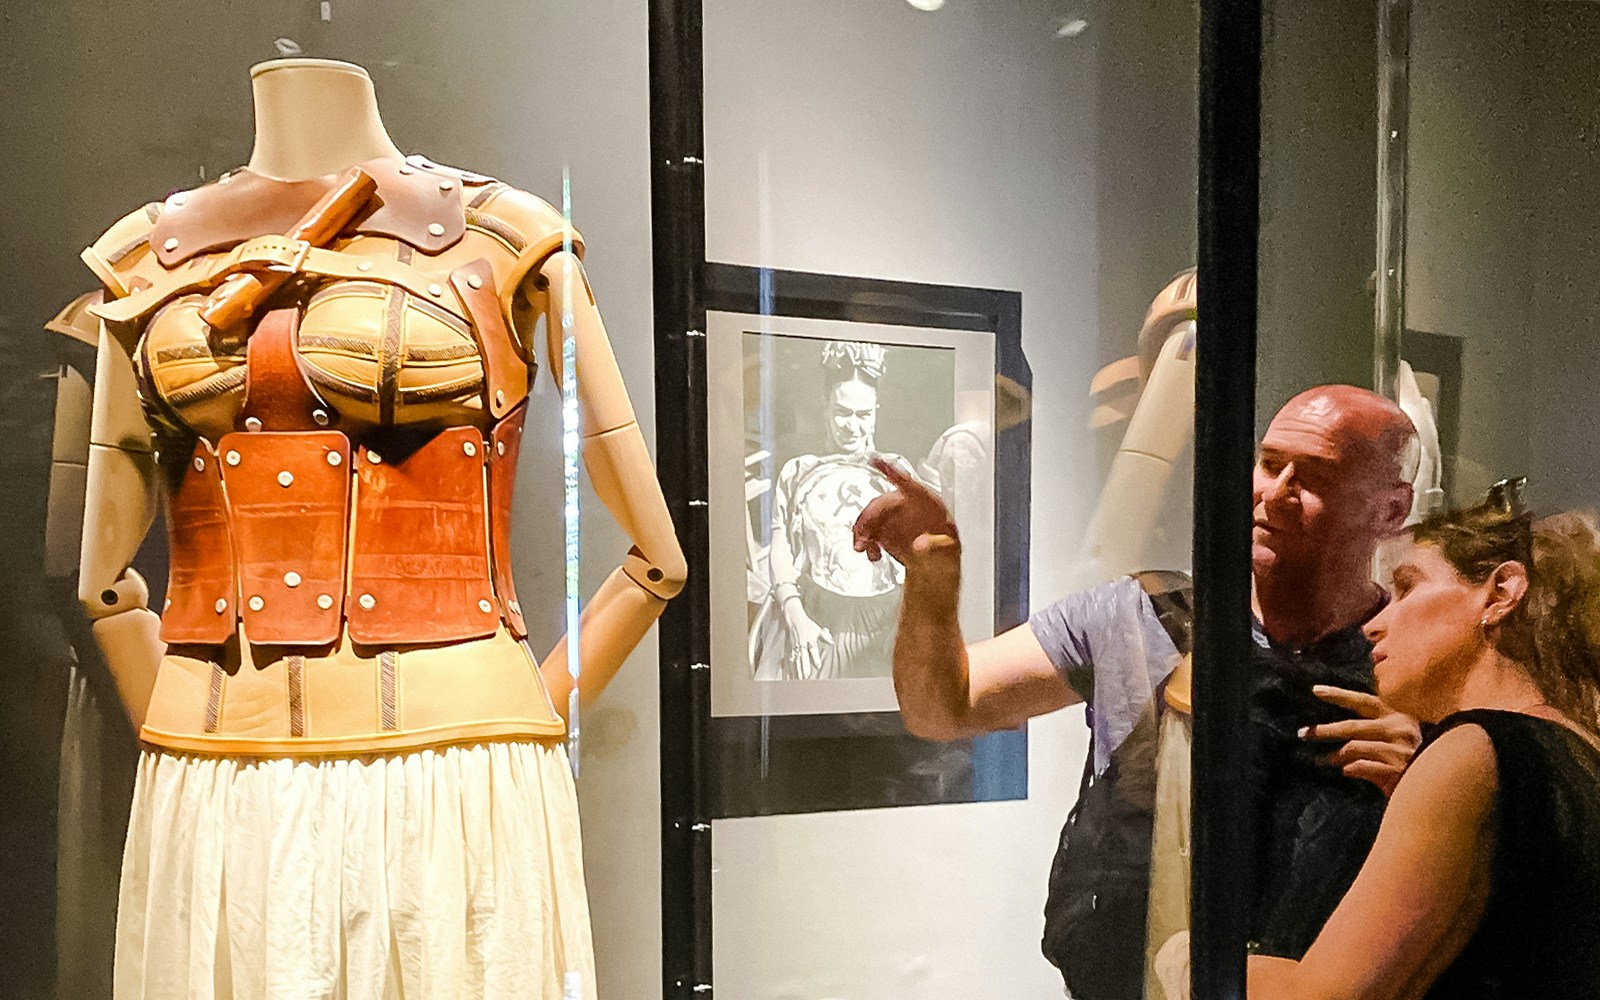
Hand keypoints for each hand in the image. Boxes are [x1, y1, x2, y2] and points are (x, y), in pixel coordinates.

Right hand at [783, 603, 831, 679]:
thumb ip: (825, 637)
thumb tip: (832, 642)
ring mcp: (794, 647)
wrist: (794, 618)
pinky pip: (790, 659)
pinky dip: (790, 667)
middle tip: (806, 676)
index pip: (813, 651)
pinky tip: (791, 674)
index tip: (818, 666)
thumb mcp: (817, 630)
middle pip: (803, 658)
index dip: (815, 659)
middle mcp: (802, 644)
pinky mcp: (789, 648)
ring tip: (799, 679)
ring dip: (797, 670)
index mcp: (810, 640)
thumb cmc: (807, 624)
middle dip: (804, 667)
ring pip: (796, 660)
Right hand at [852, 458, 957, 564]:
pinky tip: (872, 553)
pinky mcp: (884, 528)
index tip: (876, 461)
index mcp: (927, 502)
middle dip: (868, 519)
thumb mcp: (948, 550)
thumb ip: (936, 545)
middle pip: (882, 503)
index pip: (908, 482)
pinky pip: (868, 529)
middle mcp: (908, 505)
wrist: (936, 566)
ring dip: (862, 531)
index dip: (891, 471)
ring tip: (862, 548)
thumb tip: (921, 544)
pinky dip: (864, 540)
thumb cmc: (946, 552)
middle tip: (862, 538)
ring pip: (870, 516)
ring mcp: (895, 516)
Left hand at [1301, 685, 1422, 796]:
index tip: (1315, 690)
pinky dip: (1350, 768)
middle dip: (1324, 730)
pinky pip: (1362, 766)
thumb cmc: (1414, 759)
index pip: (1364, 701)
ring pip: (1354, 748)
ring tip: (1322, 760)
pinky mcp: (1398, 770)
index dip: (1339, 695)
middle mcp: (1399, 729)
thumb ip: (1371, 734)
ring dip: (1334, 756)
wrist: (1443, 783)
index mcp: (1398, 716)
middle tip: (1303, 734)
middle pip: (1352, 726)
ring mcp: (1399, 749)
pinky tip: (1345, 771)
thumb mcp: (1397, 740)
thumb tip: (1338, 738)